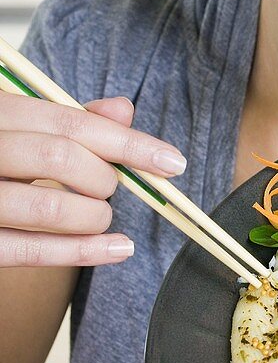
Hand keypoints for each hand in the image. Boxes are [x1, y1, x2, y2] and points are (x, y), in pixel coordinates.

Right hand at [0, 92, 186, 266]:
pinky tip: (116, 249)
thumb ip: (68, 118)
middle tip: (112, 187)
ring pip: (48, 207)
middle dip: (104, 178)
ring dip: (93, 216)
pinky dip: (81, 252)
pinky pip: (28, 251)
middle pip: (61, 159)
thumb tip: (123, 110)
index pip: (72, 123)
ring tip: (102, 217)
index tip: (172, 162)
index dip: (130, 144)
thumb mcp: (19, 123)